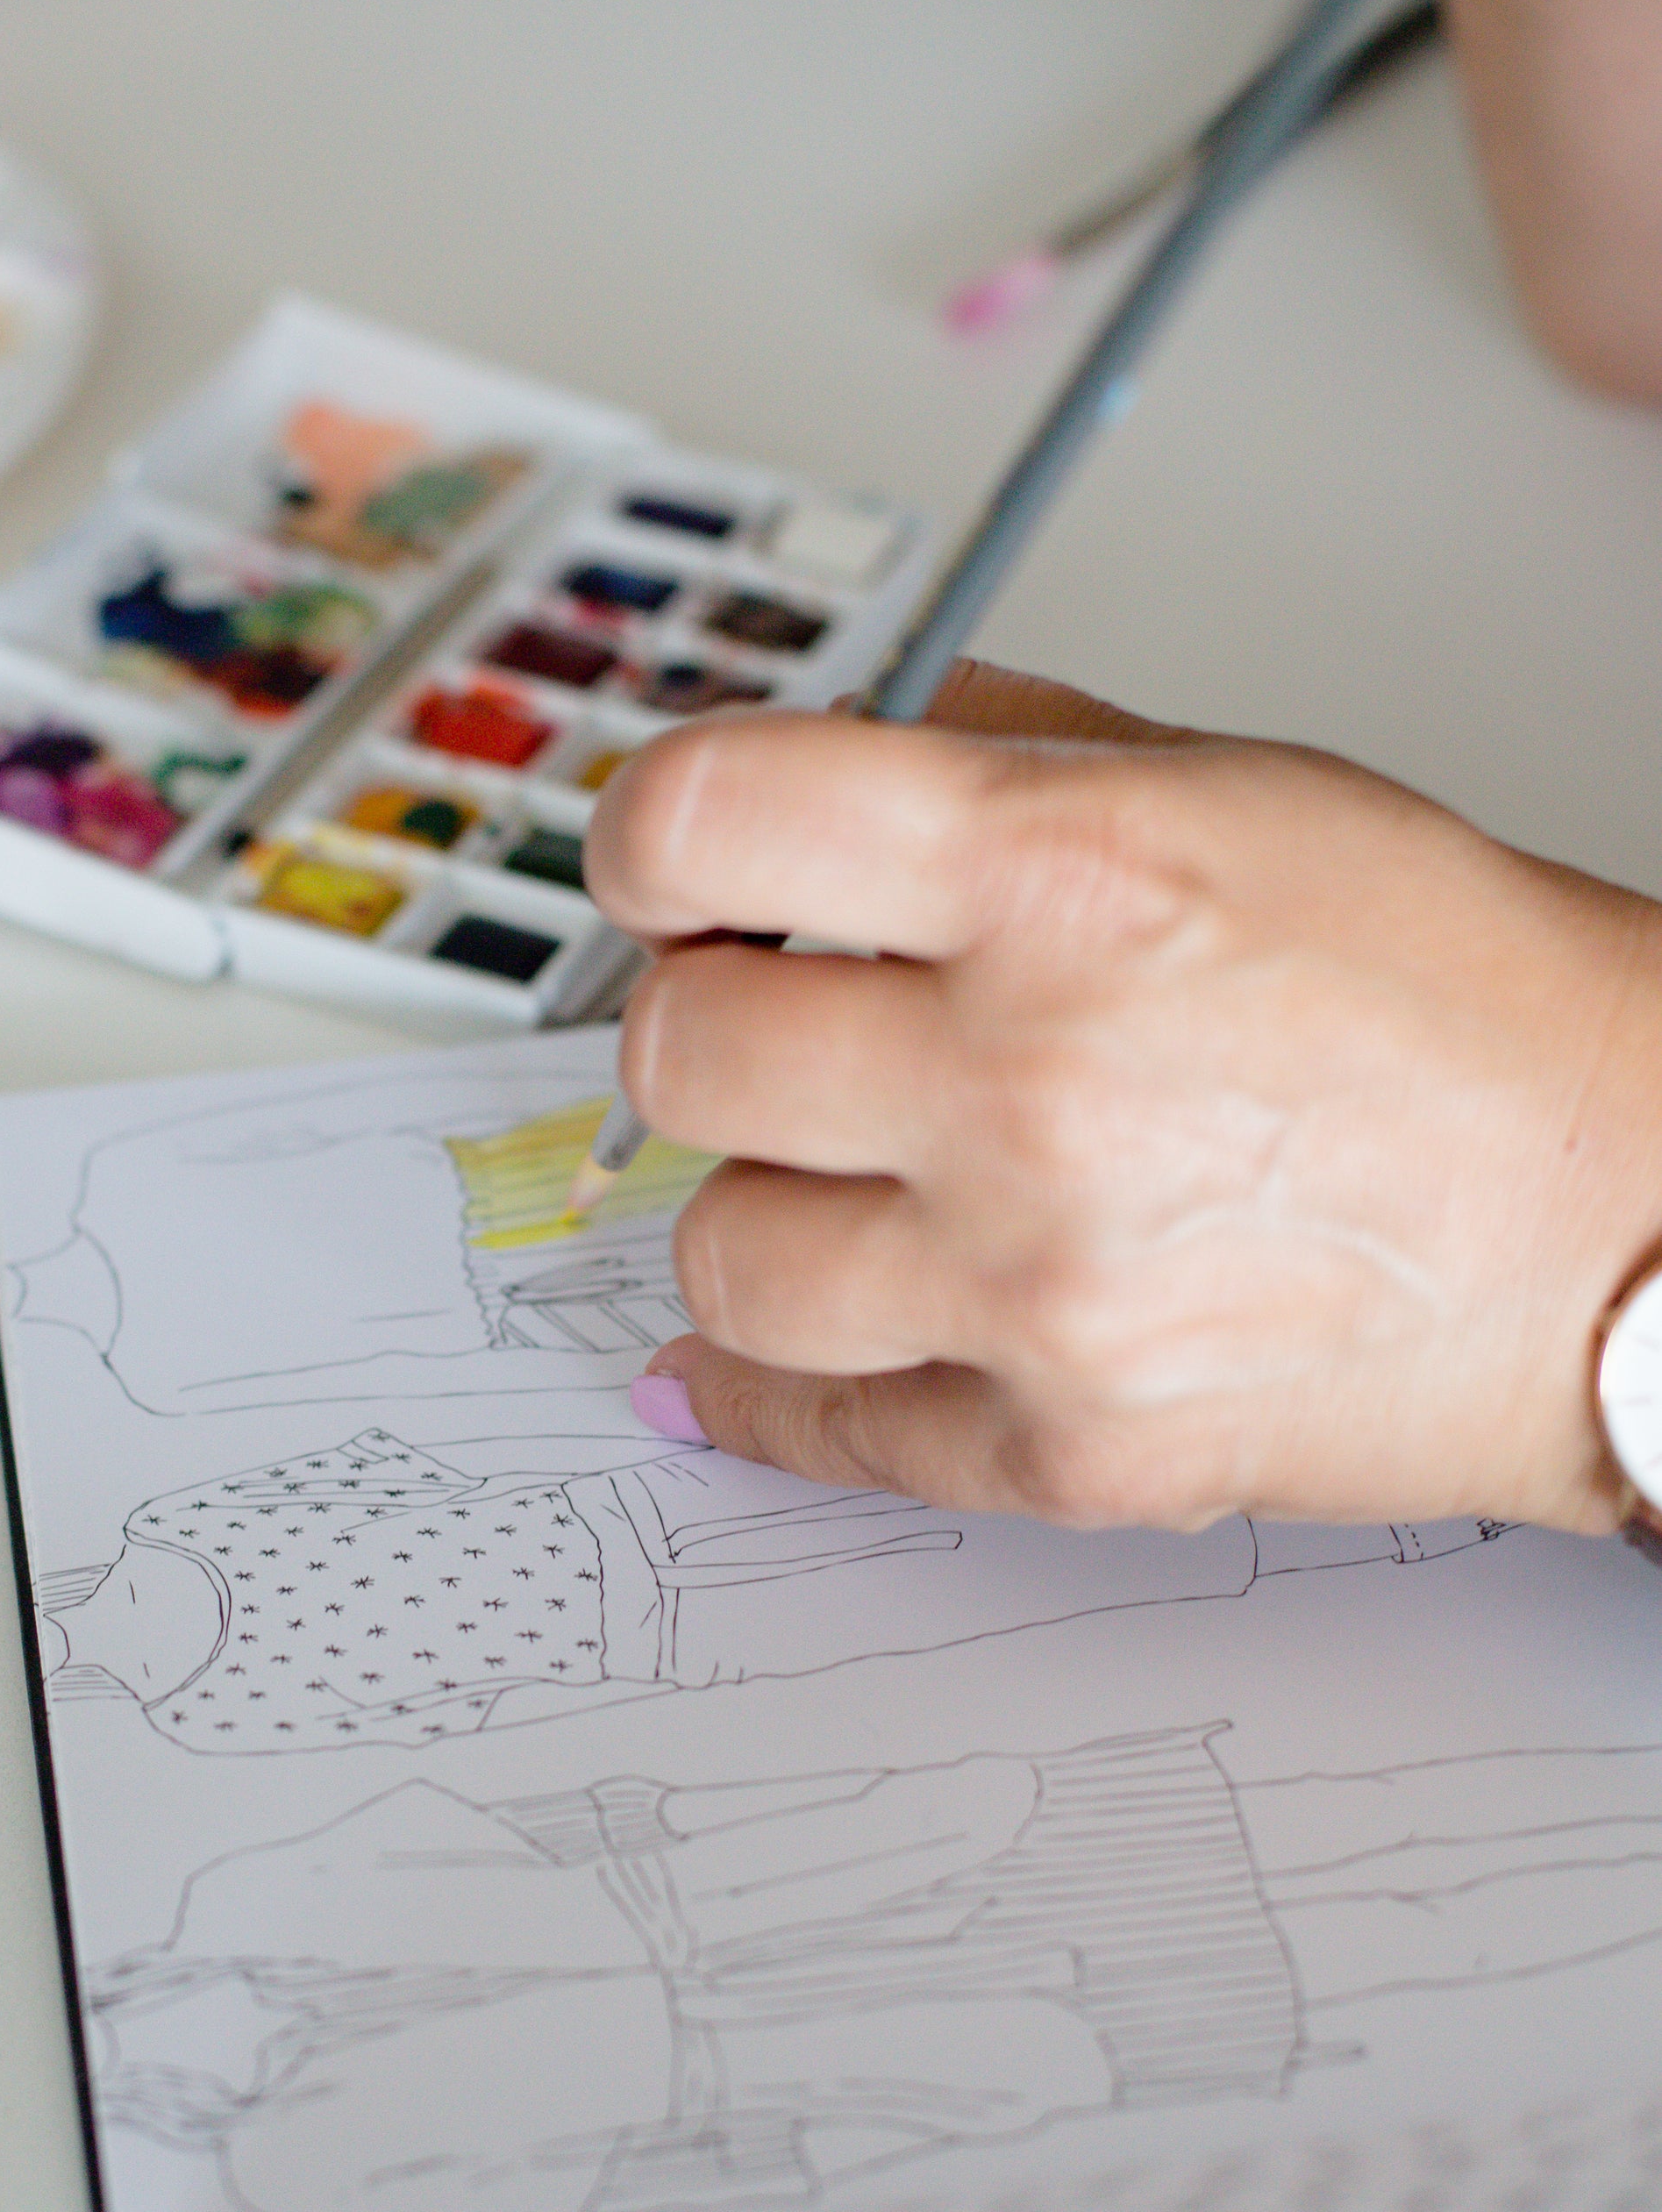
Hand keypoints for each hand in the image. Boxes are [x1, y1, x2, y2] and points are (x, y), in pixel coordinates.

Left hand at [583, 663, 1661, 1533]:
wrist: (1631, 1217)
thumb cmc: (1457, 1002)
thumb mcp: (1238, 790)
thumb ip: (997, 762)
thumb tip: (800, 786)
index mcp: (1063, 871)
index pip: (703, 820)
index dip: (648, 839)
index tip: (664, 870)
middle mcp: (1029, 1078)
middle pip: (679, 1053)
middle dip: (711, 1028)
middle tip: (778, 1031)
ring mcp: (1038, 1285)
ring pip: (720, 1259)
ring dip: (763, 1212)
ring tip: (850, 1190)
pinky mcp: (1068, 1449)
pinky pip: (815, 1429)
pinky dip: (781, 1391)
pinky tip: (796, 1343)